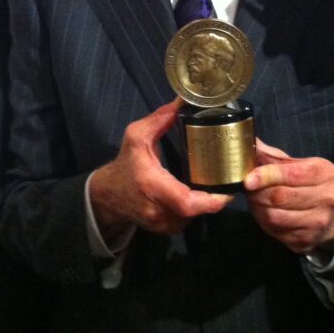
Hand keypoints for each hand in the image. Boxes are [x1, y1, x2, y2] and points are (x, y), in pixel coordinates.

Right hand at [89, 98, 230, 239]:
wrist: (107, 194)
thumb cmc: (125, 164)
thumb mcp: (136, 136)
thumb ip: (159, 119)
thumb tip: (181, 102)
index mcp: (152, 185)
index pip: (186, 202)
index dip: (210, 201)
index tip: (226, 192)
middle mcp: (157, 209)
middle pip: (194, 211)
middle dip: (212, 200)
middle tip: (224, 184)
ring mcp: (160, 223)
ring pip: (192, 218)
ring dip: (202, 205)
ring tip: (213, 188)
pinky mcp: (163, 230)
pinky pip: (185, 221)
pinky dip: (192, 210)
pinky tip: (196, 197)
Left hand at [244, 139, 333, 254]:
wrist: (324, 217)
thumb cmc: (306, 184)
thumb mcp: (294, 164)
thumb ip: (271, 155)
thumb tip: (247, 141)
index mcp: (326, 173)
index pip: (292, 174)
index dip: (267, 176)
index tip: (249, 179)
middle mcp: (328, 197)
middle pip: (281, 196)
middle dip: (259, 192)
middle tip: (249, 188)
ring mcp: (319, 221)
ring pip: (276, 215)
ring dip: (258, 208)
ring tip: (255, 200)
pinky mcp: (307, 239)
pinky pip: (276, 230)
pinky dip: (264, 222)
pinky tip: (265, 213)